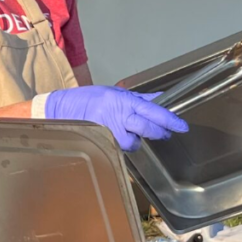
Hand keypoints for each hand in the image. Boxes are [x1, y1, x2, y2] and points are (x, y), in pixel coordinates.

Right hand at [44, 86, 187, 151]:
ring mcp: (109, 130)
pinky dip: (120, 145)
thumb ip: (138, 98)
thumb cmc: (86, 99)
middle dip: (158, 133)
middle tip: (163, 133)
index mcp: (123, 100)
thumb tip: (159, 99)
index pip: (153, 111)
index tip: (181, 126)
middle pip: (148, 128)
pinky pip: (119, 148)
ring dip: (135, 141)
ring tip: (128, 133)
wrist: (59, 109)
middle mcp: (118, 114)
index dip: (169, 120)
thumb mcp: (114, 93)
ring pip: (134, 143)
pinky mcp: (102, 141)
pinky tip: (114, 138)